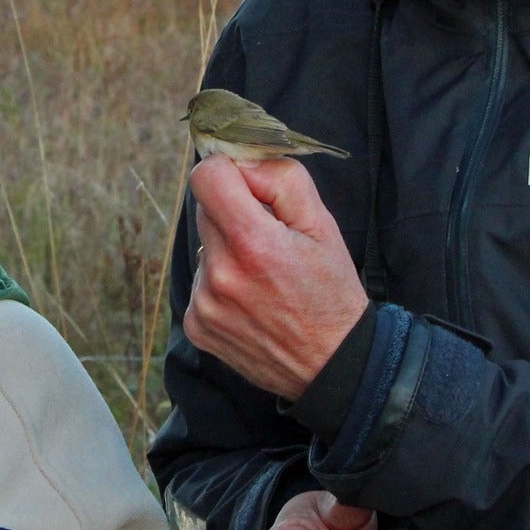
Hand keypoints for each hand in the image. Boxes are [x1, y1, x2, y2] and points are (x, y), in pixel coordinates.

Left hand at [183, 154, 369, 398]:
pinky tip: (252, 300)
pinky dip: (220, 283)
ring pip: (204, 246)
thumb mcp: (322, 225)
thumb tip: (241, 164)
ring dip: (227, 250)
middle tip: (269, 236)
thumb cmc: (331, 292)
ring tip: (264, 276)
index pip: (205, 177)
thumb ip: (281, 180)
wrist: (332, 365)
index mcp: (252, 243)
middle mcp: (220, 274)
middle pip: (205, 210)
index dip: (229, 173)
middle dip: (234, 212)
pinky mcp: (197, 326)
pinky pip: (200, 282)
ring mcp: (204, 304)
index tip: (251, 188)